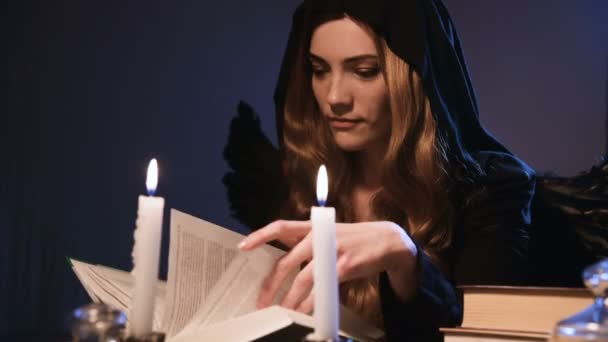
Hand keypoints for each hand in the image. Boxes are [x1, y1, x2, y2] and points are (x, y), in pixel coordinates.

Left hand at [237, 220, 417, 312]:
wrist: (388, 240)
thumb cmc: (354, 240)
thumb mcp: (329, 234)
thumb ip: (308, 244)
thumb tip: (285, 263)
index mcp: (312, 227)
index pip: (281, 226)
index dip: (260, 235)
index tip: (243, 246)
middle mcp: (319, 236)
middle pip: (287, 261)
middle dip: (271, 284)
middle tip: (261, 300)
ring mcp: (331, 250)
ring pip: (302, 279)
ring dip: (290, 299)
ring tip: (282, 312)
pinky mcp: (344, 266)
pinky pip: (322, 288)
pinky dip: (312, 302)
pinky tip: (306, 311)